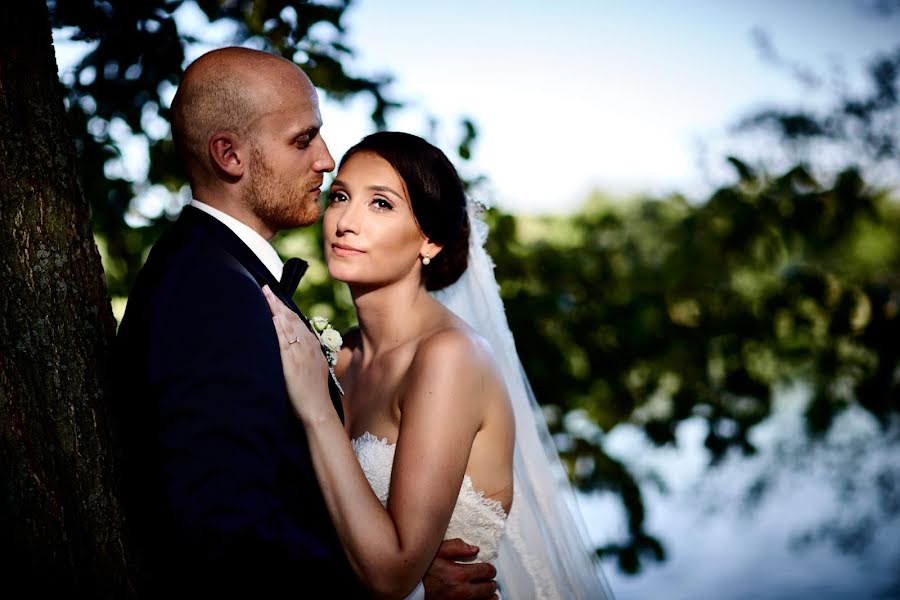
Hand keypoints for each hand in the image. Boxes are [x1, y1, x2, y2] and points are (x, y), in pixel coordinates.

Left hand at [262, 285, 329, 420]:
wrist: (318, 410)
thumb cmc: (314, 393)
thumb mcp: (314, 369)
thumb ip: (306, 355)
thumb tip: (295, 345)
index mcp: (314, 347)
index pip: (298, 322)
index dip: (286, 308)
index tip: (275, 297)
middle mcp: (308, 347)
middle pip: (292, 320)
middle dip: (278, 304)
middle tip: (266, 289)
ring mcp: (301, 355)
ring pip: (288, 328)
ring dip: (276, 311)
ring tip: (266, 297)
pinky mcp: (293, 365)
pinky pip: (285, 344)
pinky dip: (279, 330)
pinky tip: (273, 319)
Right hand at [423, 538, 497, 599]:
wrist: (410, 591)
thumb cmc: (422, 571)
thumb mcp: (436, 552)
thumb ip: (456, 547)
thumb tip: (475, 549)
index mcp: (459, 574)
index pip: (486, 571)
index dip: (489, 569)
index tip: (487, 569)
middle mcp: (462, 591)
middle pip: (489, 588)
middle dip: (490, 582)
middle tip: (487, 579)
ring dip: (489, 596)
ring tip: (488, 592)